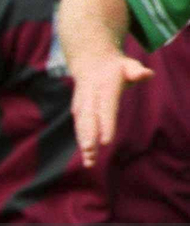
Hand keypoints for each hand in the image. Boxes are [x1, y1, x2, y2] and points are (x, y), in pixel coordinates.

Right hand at [70, 53, 153, 167]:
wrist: (89, 63)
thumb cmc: (115, 68)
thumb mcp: (128, 65)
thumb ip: (136, 71)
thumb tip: (147, 74)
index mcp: (103, 88)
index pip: (104, 108)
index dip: (105, 124)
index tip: (105, 141)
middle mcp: (89, 97)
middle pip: (88, 119)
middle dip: (88, 136)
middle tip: (89, 151)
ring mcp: (82, 105)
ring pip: (82, 126)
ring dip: (84, 144)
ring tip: (89, 162)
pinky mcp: (79, 112)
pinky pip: (80, 128)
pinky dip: (83, 142)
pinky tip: (88, 157)